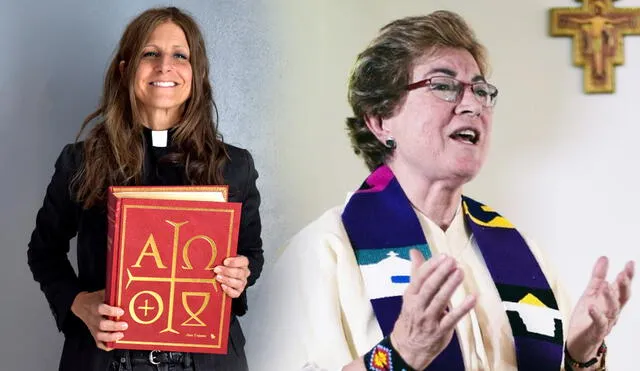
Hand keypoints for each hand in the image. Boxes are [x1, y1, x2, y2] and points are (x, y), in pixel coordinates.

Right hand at [71, 290, 127, 350]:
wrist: (81, 304)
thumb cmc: (95, 299)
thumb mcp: (102, 293)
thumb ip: (112, 295)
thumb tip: (126, 293)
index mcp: (94, 306)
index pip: (101, 309)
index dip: (111, 311)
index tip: (121, 311)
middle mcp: (93, 318)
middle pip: (101, 324)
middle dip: (114, 326)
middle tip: (125, 325)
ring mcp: (93, 327)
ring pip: (99, 336)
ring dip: (111, 337)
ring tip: (121, 335)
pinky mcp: (93, 334)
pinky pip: (98, 343)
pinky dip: (106, 346)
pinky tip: (114, 344)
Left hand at [214, 255, 250, 297]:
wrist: (226, 274)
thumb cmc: (224, 265)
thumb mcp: (224, 258)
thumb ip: (222, 257)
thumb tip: (214, 257)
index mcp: (243, 263)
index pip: (243, 261)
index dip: (234, 262)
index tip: (225, 261)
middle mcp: (244, 273)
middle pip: (239, 273)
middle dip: (227, 271)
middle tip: (217, 269)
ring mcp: (242, 283)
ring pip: (238, 283)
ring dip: (227, 280)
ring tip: (217, 277)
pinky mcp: (238, 291)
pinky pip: (236, 293)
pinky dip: (229, 290)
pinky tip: (222, 286)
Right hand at [390, 251, 475, 368]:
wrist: (406, 349)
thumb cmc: (411, 318)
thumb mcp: (410, 295)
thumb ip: (416, 273)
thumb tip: (415, 252)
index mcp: (410, 296)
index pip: (420, 278)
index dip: (431, 266)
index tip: (443, 256)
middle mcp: (417, 307)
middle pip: (429, 288)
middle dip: (441, 273)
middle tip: (452, 261)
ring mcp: (428, 320)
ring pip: (440, 300)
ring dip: (450, 286)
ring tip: (460, 272)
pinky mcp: (440, 331)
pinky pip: (452, 319)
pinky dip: (463, 308)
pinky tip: (472, 298)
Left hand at [566, 257, 634, 361]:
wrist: (578, 341)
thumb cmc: (587, 317)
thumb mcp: (590, 293)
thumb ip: (598, 276)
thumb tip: (605, 257)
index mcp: (612, 302)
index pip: (622, 287)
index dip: (627, 276)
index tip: (630, 263)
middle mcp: (612, 312)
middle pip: (622, 298)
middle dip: (624, 286)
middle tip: (623, 274)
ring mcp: (606, 322)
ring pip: (613, 310)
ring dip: (610, 298)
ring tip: (605, 285)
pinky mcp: (596, 332)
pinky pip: (599, 323)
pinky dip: (597, 315)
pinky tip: (592, 306)